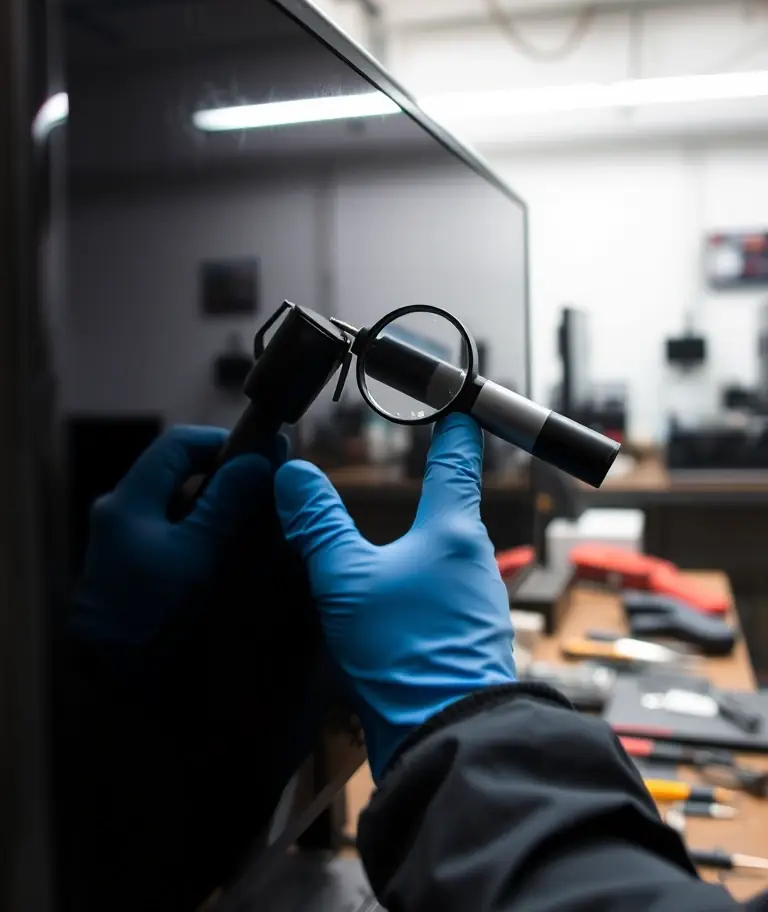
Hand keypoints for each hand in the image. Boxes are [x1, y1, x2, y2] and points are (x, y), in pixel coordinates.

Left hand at [72, 426, 285, 652]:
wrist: (107, 677)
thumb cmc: (152, 612)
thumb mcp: (198, 554)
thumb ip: (227, 504)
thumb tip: (259, 460)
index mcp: (130, 499)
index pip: (178, 444)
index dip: (221, 442)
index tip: (259, 456)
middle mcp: (119, 511)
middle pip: (175, 472)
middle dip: (220, 475)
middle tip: (261, 489)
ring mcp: (119, 541)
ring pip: (173, 504)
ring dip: (211, 505)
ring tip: (250, 521)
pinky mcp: (126, 567)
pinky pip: (166, 532)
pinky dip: (197, 530)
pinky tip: (223, 552)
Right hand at [275, 413, 515, 780]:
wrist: (448, 737)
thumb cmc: (405, 652)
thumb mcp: (346, 579)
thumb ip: (318, 524)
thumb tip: (293, 475)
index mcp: (454, 530)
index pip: (456, 458)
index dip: (452, 424)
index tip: (454, 400)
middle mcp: (474, 560)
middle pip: (452, 508)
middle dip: (430, 488)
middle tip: (409, 470)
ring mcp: (474, 603)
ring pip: (443, 556)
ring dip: (417, 545)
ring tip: (385, 542)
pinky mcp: (464, 639)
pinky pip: (438, 596)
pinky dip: (414, 586)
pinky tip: (388, 604)